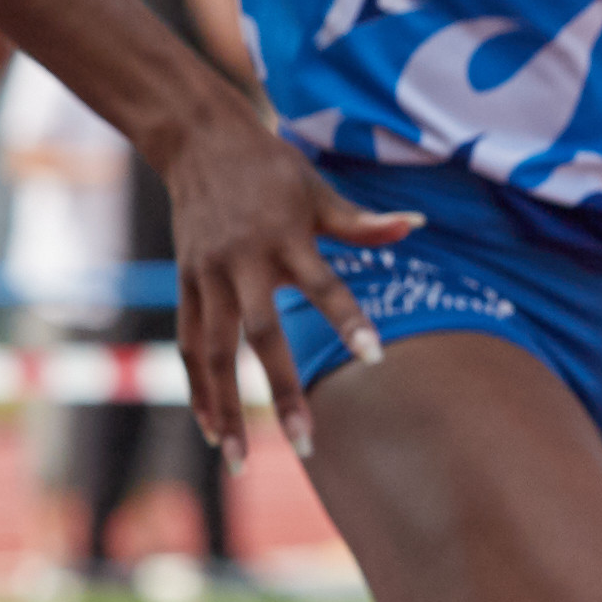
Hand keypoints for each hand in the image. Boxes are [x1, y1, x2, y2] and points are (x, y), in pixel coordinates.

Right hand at [152, 104, 419, 453]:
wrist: (197, 140)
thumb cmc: (272, 167)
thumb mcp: (318, 188)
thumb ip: (362, 222)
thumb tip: (417, 226)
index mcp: (284, 236)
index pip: (323, 285)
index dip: (348, 319)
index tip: (375, 358)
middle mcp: (241, 261)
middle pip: (261, 336)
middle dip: (283, 391)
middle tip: (307, 441)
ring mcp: (206, 276)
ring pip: (214, 353)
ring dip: (226, 408)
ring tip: (239, 461)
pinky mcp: (185, 285)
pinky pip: (190, 345)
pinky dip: (199, 389)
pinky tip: (212, 430)